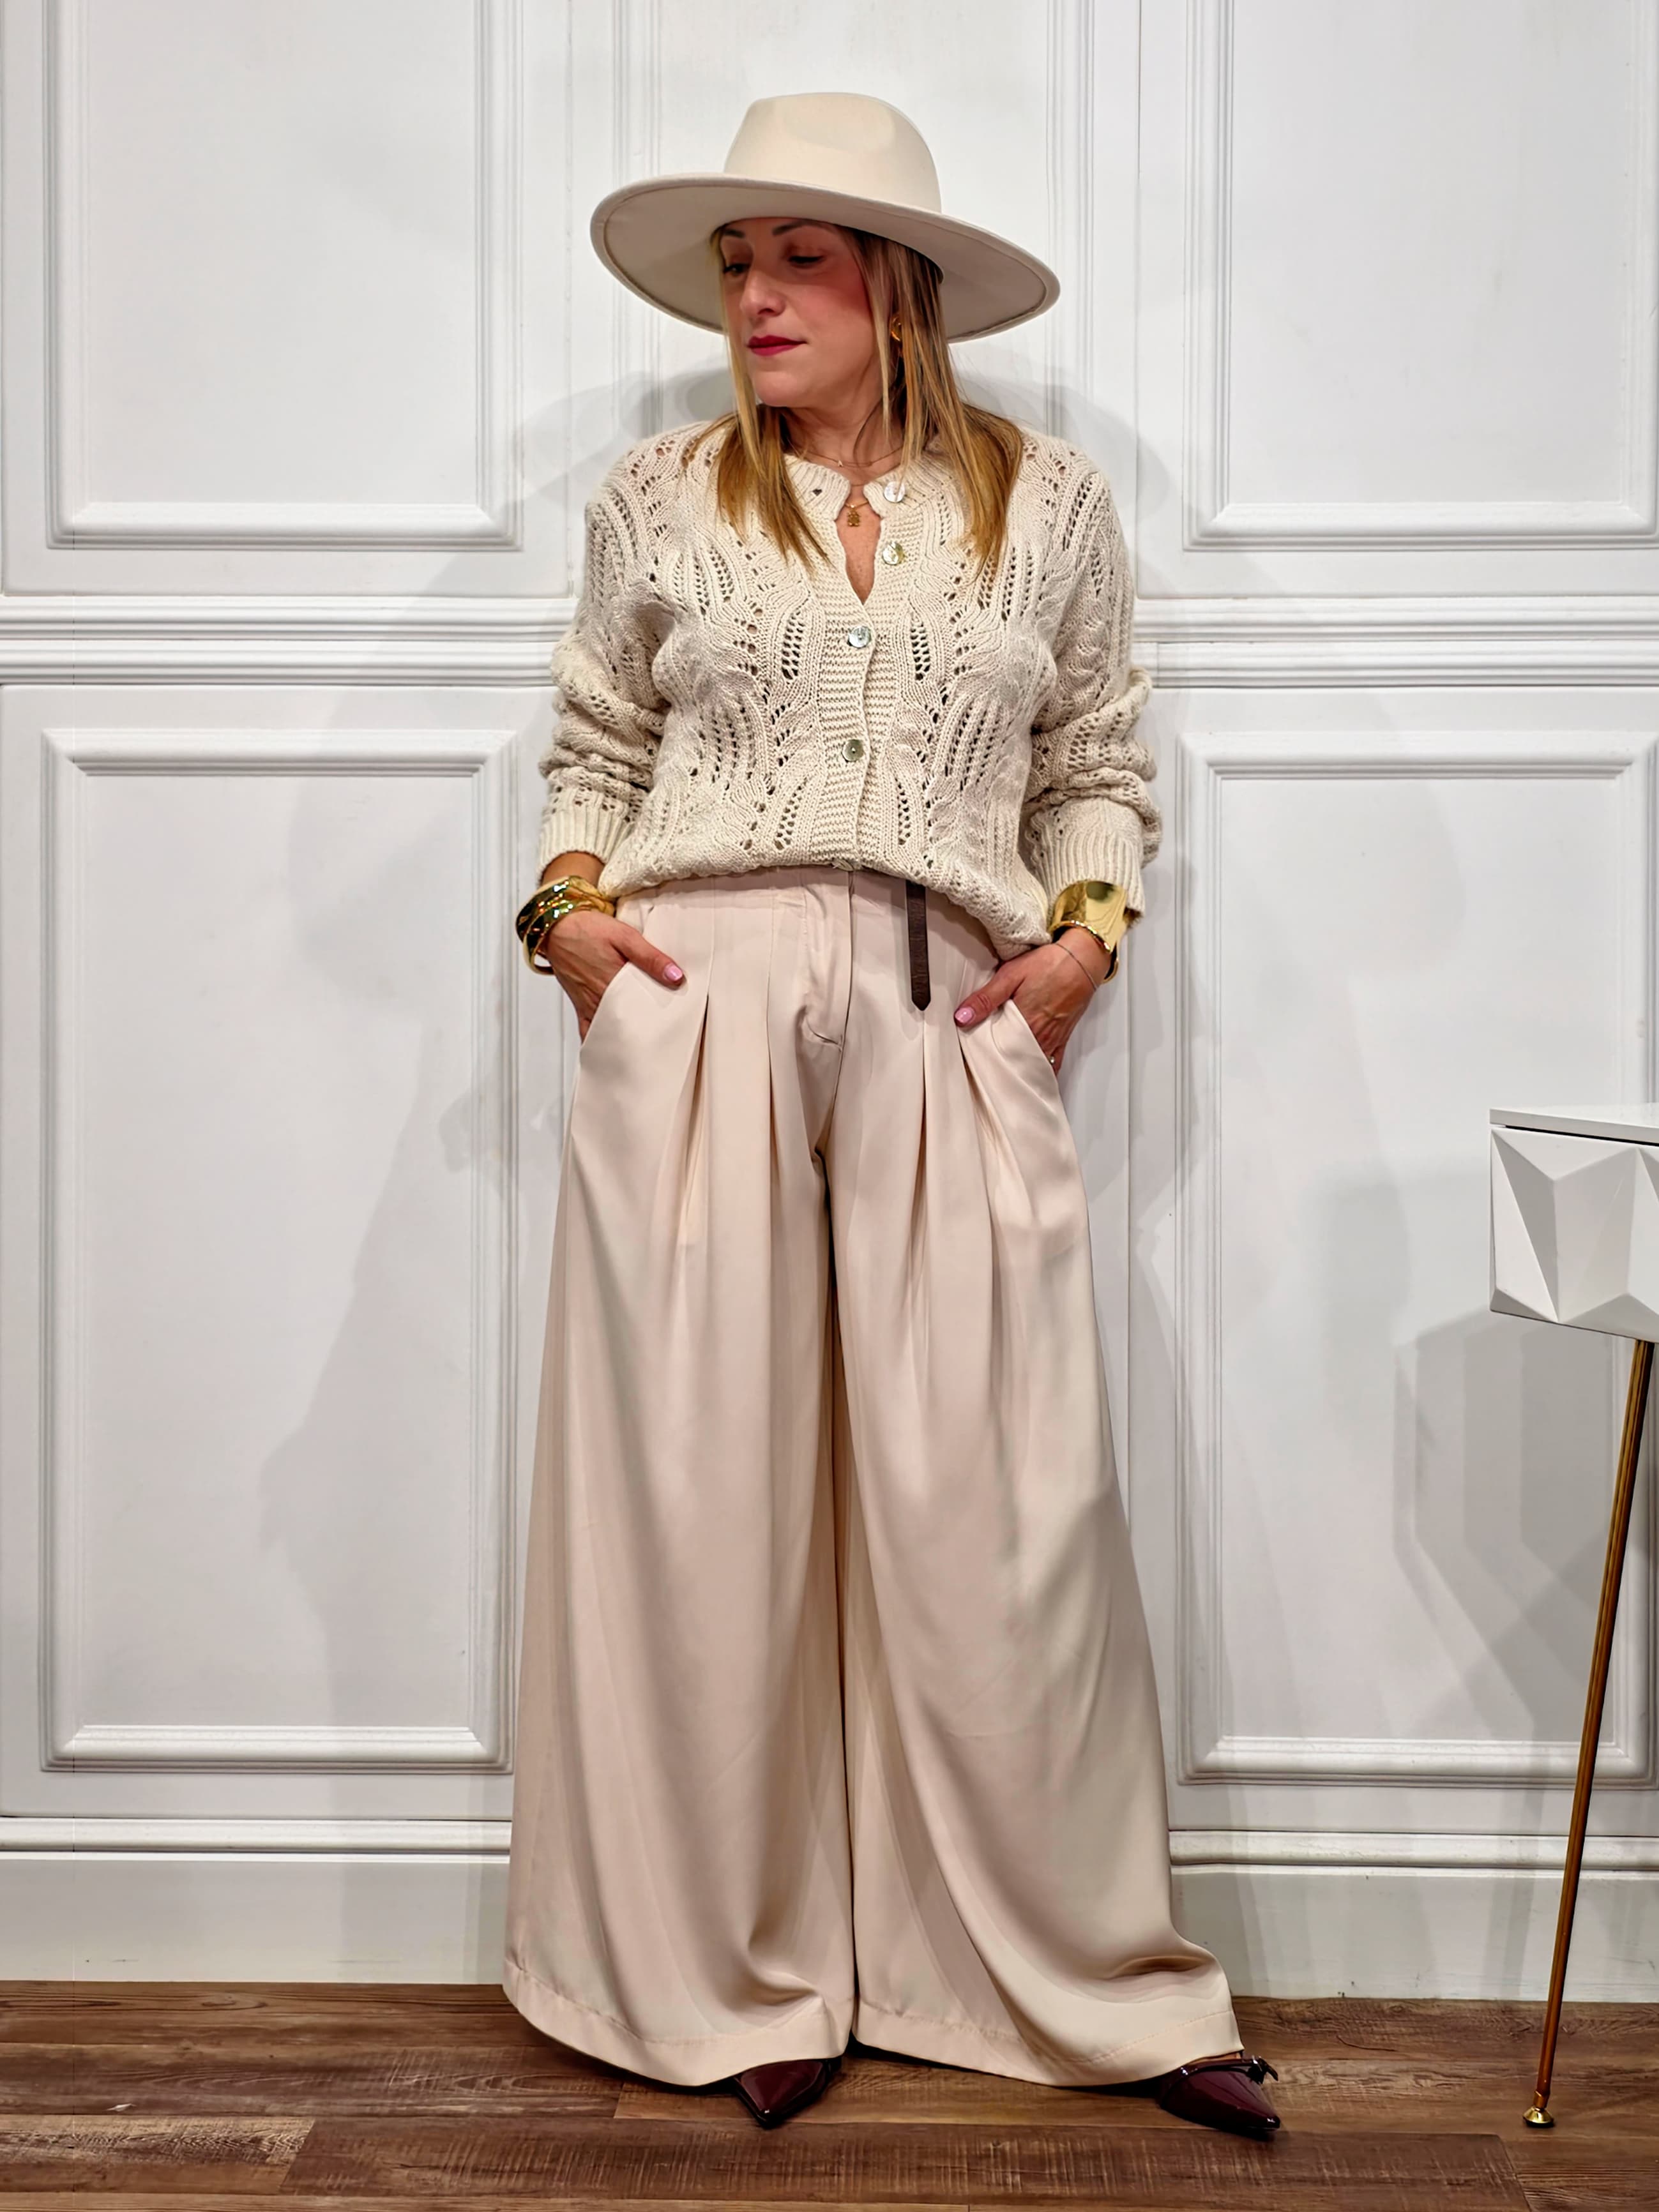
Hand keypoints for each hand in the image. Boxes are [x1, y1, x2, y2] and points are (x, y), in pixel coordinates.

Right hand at [538, 907, 683, 1039]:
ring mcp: (589, 1005)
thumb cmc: (588, 929)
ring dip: (626, 1037)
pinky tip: (611, 1049)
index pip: (644, 1010)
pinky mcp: (580, 1005)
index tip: (676, 1024)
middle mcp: (600, 998)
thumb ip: (650, 957)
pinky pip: (588, 1031)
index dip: (661, 1019)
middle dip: (646, 1031)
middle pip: (629, 1024)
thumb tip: (675, 976)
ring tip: (644, 1044)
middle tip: (664, 1037)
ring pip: (611, 1030)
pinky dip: (600, 1041)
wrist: (555, 928)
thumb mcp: (625, 936)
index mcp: (615, 983)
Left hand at [952, 929, 1110, 1073]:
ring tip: (1003, 1076)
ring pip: (1031, 1065)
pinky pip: (1053, 1063)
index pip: (996, 1050)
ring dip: (1017, 1070)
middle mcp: (1039, 1036)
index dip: (982, 1058)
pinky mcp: (1063, 1037)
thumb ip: (986, 998)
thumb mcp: (1011, 975)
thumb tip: (961, 1018)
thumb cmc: (1049, 964)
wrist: (1082, 960)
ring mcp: (1052, 1039)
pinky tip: (1032, 1078)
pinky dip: (1041, 1072)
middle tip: (983, 1073)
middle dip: (998, 1067)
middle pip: (1013, 1061)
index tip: (970, 1061)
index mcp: (1022, 1023)